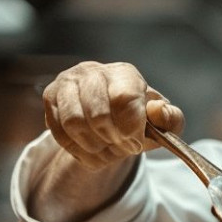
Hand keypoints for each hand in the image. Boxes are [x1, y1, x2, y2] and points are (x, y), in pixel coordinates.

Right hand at [41, 61, 185, 170]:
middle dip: (112, 140)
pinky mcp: (51, 96)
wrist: (109, 118)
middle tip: (121, 148)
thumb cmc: (139, 119)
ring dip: (93, 146)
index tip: (136, 143)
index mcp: (125, 74)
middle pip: (98, 114)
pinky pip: (57, 130)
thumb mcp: (163, 123)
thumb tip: (158, 111)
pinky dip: (76, 148)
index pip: (125, 98)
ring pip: (74, 123)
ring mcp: (68, 82)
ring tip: (106, 149)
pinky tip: (90, 149)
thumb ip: (171, 119)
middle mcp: (94, 71)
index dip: (131, 128)